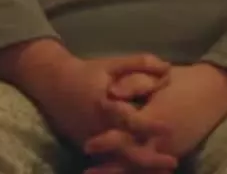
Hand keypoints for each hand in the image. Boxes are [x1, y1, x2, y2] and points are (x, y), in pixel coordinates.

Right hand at [0, 40, 177, 170]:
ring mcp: (90, 140)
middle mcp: (98, 127)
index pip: (130, 120)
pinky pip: (108, 161)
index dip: (149, 125)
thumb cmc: (87, 72)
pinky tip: (144, 170)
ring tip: (164, 171)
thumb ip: (140, 64)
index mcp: (105, 105)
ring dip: (141, 168)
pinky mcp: (85, 147)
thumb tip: (168, 68)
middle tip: (173, 162)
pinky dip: (126, 166)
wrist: (53, 84)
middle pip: (126, 149)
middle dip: (150, 160)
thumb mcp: (112, 64)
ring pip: (118, 160)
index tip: (169, 128)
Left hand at [85, 63, 226, 167]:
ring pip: (143, 167)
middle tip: (88, 171)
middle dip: (110, 167)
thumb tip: (110, 93)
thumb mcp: (158, 76)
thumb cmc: (184, 80)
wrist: (217, 90)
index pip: (127, 134)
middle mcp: (164, 139)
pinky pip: (155, 168)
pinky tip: (127, 172)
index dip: (107, 141)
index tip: (88, 145)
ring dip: (122, 172)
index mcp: (156, 118)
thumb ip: (132, 83)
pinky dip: (141, 172)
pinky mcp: (178, 152)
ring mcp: (172, 149)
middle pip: (132, 158)